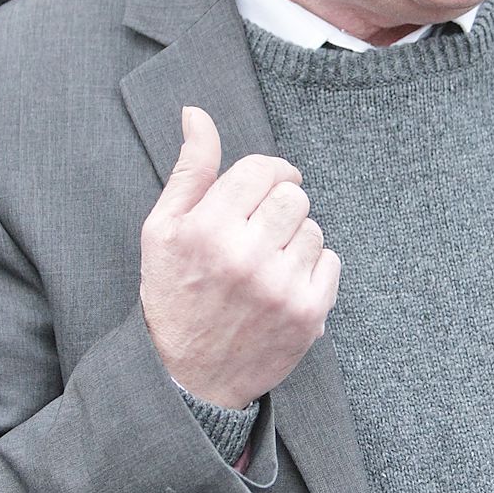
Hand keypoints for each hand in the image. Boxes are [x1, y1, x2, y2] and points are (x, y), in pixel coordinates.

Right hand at [139, 106, 339, 407]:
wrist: (187, 378)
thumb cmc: (173, 295)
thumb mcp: (162, 230)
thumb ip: (189, 170)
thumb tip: (197, 114)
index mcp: (205, 229)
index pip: (261, 170)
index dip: (268, 173)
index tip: (266, 185)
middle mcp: (244, 257)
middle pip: (294, 195)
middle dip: (280, 205)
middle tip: (262, 229)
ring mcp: (280, 288)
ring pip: (313, 228)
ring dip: (295, 239)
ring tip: (267, 263)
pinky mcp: (307, 315)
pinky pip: (330, 262)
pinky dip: (312, 269)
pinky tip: (283, 285)